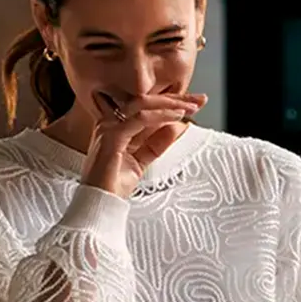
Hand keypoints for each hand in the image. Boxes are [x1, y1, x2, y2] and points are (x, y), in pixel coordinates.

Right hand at [80, 90, 207, 196]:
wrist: (101, 203)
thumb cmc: (115, 185)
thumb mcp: (144, 160)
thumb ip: (158, 143)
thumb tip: (178, 126)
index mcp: (116, 126)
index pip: (146, 108)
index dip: (170, 103)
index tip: (194, 103)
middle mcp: (111, 123)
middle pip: (145, 102)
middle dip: (175, 98)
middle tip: (199, 99)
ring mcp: (109, 127)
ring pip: (143, 105)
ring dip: (171, 104)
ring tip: (192, 107)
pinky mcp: (111, 135)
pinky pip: (140, 119)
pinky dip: (161, 115)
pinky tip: (177, 116)